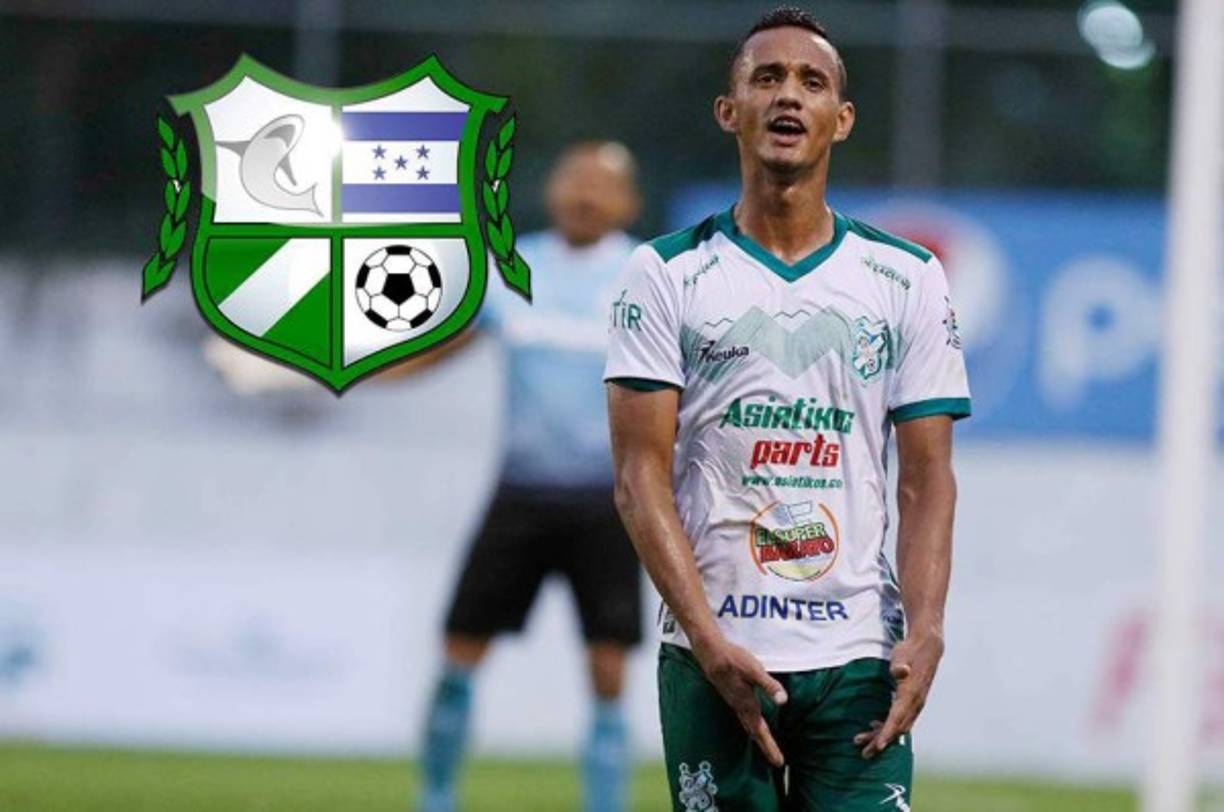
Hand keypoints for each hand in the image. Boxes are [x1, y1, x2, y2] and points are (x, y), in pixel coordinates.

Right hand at [691, 635, 788, 766]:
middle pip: (755, 733)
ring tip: (766, 747)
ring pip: (748, 726)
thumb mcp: (755, 671)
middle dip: (766, 747)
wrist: (711, 654)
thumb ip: (769, 686)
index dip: (770, 747)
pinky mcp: (733, 697)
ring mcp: (735, 703)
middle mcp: (741, 708)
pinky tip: (752, 723)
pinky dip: (751, 726)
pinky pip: (744, 718)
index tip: (779, 762)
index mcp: (748, 705)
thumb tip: (784, 701)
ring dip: (759, 738)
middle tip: (777, 761)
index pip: (761, 732)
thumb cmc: (734, 661)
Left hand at [854, 632, 943, 757]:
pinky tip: (874, 726)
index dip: (887, 733)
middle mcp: (915, 703)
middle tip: (863, 752)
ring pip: (899, 727)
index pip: (897, 718)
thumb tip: (901, 672)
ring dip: (882, 736)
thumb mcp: (902, 655)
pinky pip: (901, 721)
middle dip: (880, 741)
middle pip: (896, 728)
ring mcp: (915, 704)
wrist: (928, 647)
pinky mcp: (913, 703)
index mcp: (910, 694)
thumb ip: (899, 666)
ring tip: (863, 742)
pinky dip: (888, 727)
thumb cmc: (910, 651)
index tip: (878, 746)